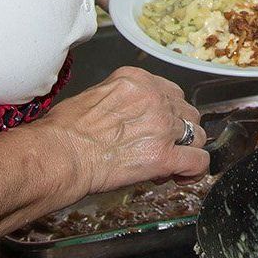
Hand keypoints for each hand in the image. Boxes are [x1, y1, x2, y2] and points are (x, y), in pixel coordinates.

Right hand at [36, 67, 207, 198]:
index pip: (170, 93)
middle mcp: (155, 98)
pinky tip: (183, 176)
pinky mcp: (164, 156)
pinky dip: (194, 171)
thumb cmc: (64, 130)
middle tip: (162, 147)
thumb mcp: (94, 96)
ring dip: (188, 149)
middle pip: (187, 113)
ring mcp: (163, 127)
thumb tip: (129, 117)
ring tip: (171, 164)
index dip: (168, 113)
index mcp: (138, 80)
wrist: (59, 155)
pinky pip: (197, 161)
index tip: (159, 127)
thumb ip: (122, 101)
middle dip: (179, 131)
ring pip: (197, 136)